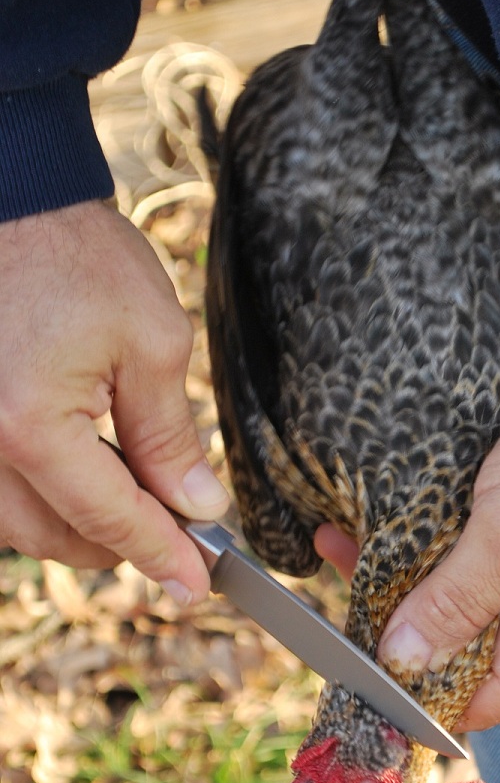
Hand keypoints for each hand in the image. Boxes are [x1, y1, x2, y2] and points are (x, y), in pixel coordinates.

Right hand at [0, 200, 228, 602]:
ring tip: (134, 498)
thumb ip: (170, 437)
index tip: (194, 583)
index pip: (109, 519)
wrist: (10, 199)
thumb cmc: (77, 256)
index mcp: (31, 427)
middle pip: (54, 538)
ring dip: (75, 526)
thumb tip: (197, 505)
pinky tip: (81, 471)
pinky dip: (39, 496)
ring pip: (17, 523)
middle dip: (118, 546)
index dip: (159, 555)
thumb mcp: (151, 342)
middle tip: (175, 537)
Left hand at [372, 355, 499, 729]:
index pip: (472, 704)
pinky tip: (398, 522)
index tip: (353, 661)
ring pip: (467, 600)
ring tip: (350, 538)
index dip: (412, 692)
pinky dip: (442, 547)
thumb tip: (402, 662)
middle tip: (341, 571)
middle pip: (461, 648)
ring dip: (413, 574)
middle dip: (398, 617)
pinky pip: (484, 562)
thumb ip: (453, 604)